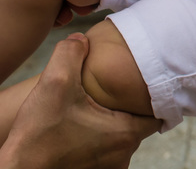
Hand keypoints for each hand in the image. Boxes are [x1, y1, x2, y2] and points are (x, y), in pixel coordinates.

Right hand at [0, 33, 156, 168]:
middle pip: (138, 123)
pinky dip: (97, 136)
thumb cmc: (37, 133)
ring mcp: (107, 168)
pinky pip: (105, 149)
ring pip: (120, 136)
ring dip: (110, 121)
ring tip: (93, 105)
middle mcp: (123, 156)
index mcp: (125, 134)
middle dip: (127, 105)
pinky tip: (79, 124)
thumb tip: (81, 39)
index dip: (150, 93)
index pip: (158, 112)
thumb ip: (71, 52)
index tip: (139, 81)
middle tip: (112, 88)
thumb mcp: (55, 82)